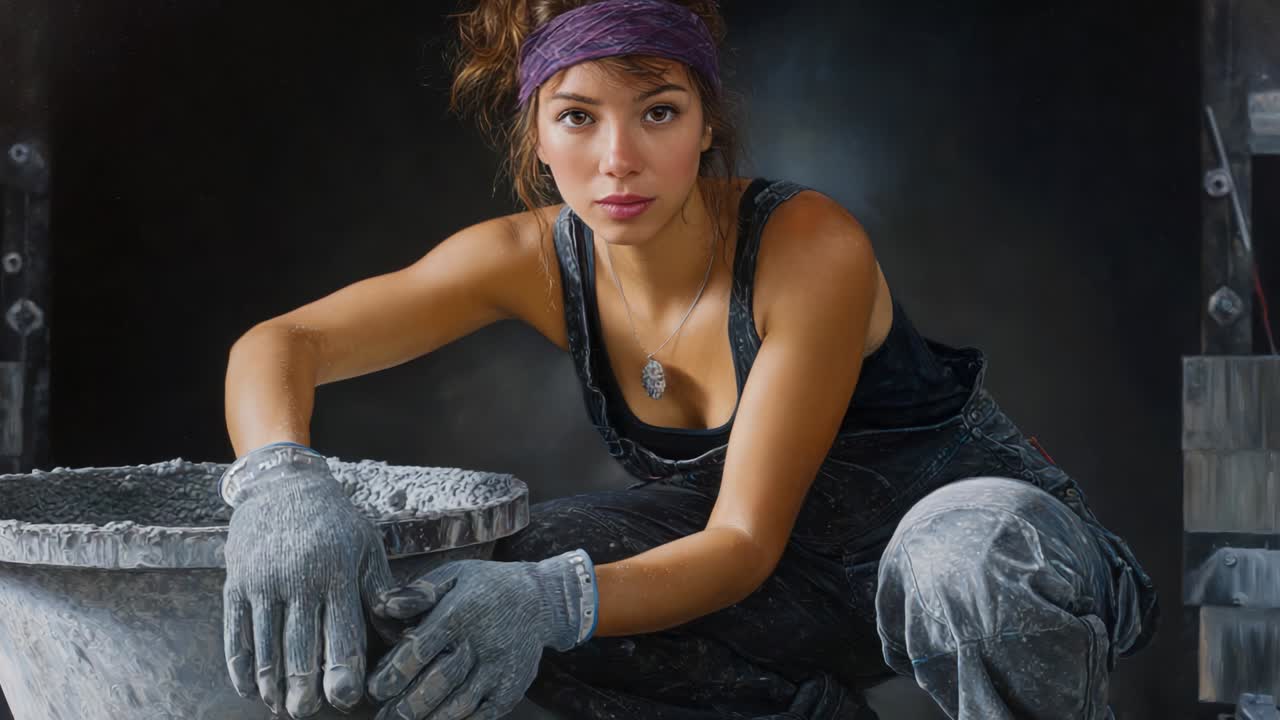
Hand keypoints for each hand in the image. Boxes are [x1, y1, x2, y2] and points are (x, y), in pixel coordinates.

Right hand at [221, 443, 394, 717]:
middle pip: (300, 647)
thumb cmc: (335, 523)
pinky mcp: (236, 583)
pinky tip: (251, 689)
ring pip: (266, 646)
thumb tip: (409, 624)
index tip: (346, 699)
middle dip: (304, 687)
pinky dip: (242, 666)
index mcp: (337, 572)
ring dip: (272, 684)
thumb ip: (384, 590)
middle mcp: (299, 579)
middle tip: (307, 712)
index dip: (343, 670)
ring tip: (282, 707)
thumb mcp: (367, 547)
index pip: (342, 633)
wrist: (283, 485)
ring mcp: (264, 582)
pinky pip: (236, 633)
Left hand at [365, 549, 597, 719]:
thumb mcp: (455, 575)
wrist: (542, 600)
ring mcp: (499, 669)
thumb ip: (418, 592)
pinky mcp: (511, 688)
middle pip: (440, 681)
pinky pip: (483, 715)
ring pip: (461, 703)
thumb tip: (382, 606)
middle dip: (408, 704)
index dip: (395, 671)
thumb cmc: (488, 587)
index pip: (422, 647)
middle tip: (384, 717)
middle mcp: (482, 643)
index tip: (375, 688)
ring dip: (431, 719)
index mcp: (461, 612)